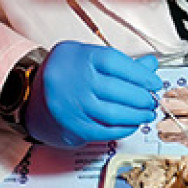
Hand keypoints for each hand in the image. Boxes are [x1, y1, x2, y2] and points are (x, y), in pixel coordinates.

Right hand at [24, 42, 161, 146]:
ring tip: (147, 113)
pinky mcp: (74, 125)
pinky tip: (132, 124)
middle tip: (152, 100)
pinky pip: (105, 131)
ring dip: (137, 116)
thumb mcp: (88, 57)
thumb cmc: (66, 74)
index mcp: (80, 58)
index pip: (117, 64)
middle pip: (118, 91)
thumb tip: (150, 66)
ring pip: (114, 113)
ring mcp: (73, 105)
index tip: (154, 82)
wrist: (33, 96)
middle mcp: (75, 81)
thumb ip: (120, 62)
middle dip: (142, 98)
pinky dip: (124, 129)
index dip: (141, 75)